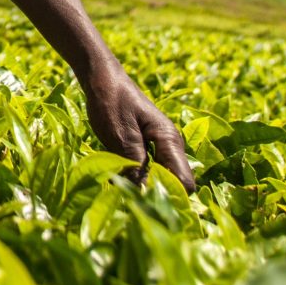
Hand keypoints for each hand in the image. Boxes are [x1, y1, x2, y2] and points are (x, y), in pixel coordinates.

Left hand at [83, 67, 195, 191]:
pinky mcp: (148, 149)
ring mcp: (161, 148)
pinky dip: (137, 179)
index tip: (145, 205)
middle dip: (156, 196)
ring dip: (145, 188)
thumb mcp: (121, 136)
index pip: (184, 183)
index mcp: (170, 141)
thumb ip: (136, 166)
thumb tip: (144, 196)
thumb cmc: (111, 102)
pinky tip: (120, 181)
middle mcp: (171, 147)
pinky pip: (150, 171)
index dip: (168, 198)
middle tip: (130, 202)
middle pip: (175, 184)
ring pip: (161, 179)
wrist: (102, 79)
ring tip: (122, 193)